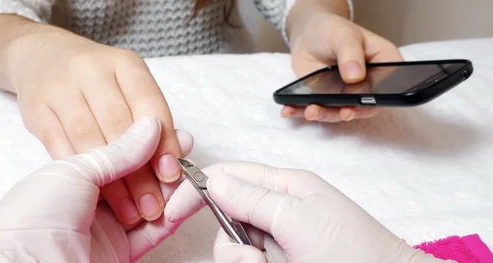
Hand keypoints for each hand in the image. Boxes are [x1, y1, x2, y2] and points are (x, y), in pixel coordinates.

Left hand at [0, 116, 193, 262]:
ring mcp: (107, 228)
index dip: (145, 144)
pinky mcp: (120, 253)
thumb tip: (150, 125)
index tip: (170, 132)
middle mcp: (92, 202)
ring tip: (193, 173)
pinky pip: (153, 233)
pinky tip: (187, 200)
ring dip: (173, 190)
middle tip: (186, 150)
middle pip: (138, 179)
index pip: (119, 155)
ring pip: (150, 205)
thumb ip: (118, 151)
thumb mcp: (75, 170)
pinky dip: (172, 217)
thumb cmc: (33, 215)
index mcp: (74, 176)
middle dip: (163, 164)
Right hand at [3, 20, 181, 224]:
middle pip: (119, 126)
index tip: (171, 177)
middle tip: (152, 207)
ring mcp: (59, 87)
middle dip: (139, 172)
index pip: (150, 106)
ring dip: (110, 182)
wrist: (42, 56)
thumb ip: (154, 120)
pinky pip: (59, 147)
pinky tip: (94, 197)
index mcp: (125, 64)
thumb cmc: (99, 82)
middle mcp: (91, 70)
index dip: (162, 144)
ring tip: (128, 212)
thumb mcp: (130, 88)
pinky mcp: (35, 108)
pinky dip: (79, 174)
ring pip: (88, 140)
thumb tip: (180, 155)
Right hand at [166, 162, 452, 262]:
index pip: (228, 176)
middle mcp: (275, 213)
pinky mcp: (276, 262)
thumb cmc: (355, 251)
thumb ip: (252, 198)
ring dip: (244, 261)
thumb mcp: (298, 218)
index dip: (196, 188)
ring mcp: (277, 242)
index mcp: (283, 187)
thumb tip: (213, 181)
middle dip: (232, 242)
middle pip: (224, 219)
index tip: (173, 209)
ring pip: (232, 249)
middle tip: (256, 255)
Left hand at [284, 11, 403, 121]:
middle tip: (340, 113)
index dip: (375, 101)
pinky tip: (290, 111)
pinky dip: (302, 111)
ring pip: (339, 112)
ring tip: (310, 111)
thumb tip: (355, 76)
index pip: (387, 89)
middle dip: (348, 112)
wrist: (308, 35)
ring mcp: (347, 94)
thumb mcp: (344, 35)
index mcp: (384, 65)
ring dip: (325, 115)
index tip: (360, 105)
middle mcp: (368, 85)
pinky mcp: (327, 99)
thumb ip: (351, 54)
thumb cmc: (333, 30)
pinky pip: (318, 109)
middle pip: (364, 106)